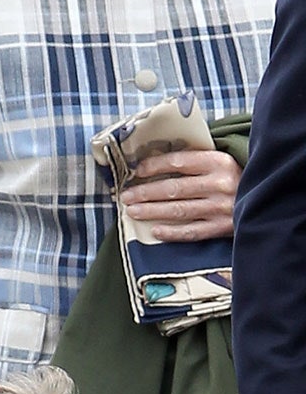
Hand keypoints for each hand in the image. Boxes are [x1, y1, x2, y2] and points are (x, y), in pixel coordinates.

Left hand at [120, 148, 241, 240]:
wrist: (268, 200)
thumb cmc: (237, 180)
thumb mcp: (222, 164)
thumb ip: (197, 163)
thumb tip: (158, 165)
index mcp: (219, 161)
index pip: (178, 162)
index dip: (154, 166)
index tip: (137, 170)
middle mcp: (219, 183)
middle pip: (173, 188)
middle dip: (145, 192)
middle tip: (126, 196)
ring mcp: (221, 207)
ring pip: (178, 210)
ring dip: (151, 211)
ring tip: (132, 211)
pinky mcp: (222, 227)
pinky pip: (191, 231)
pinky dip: (171, 232)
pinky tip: (154, 231)